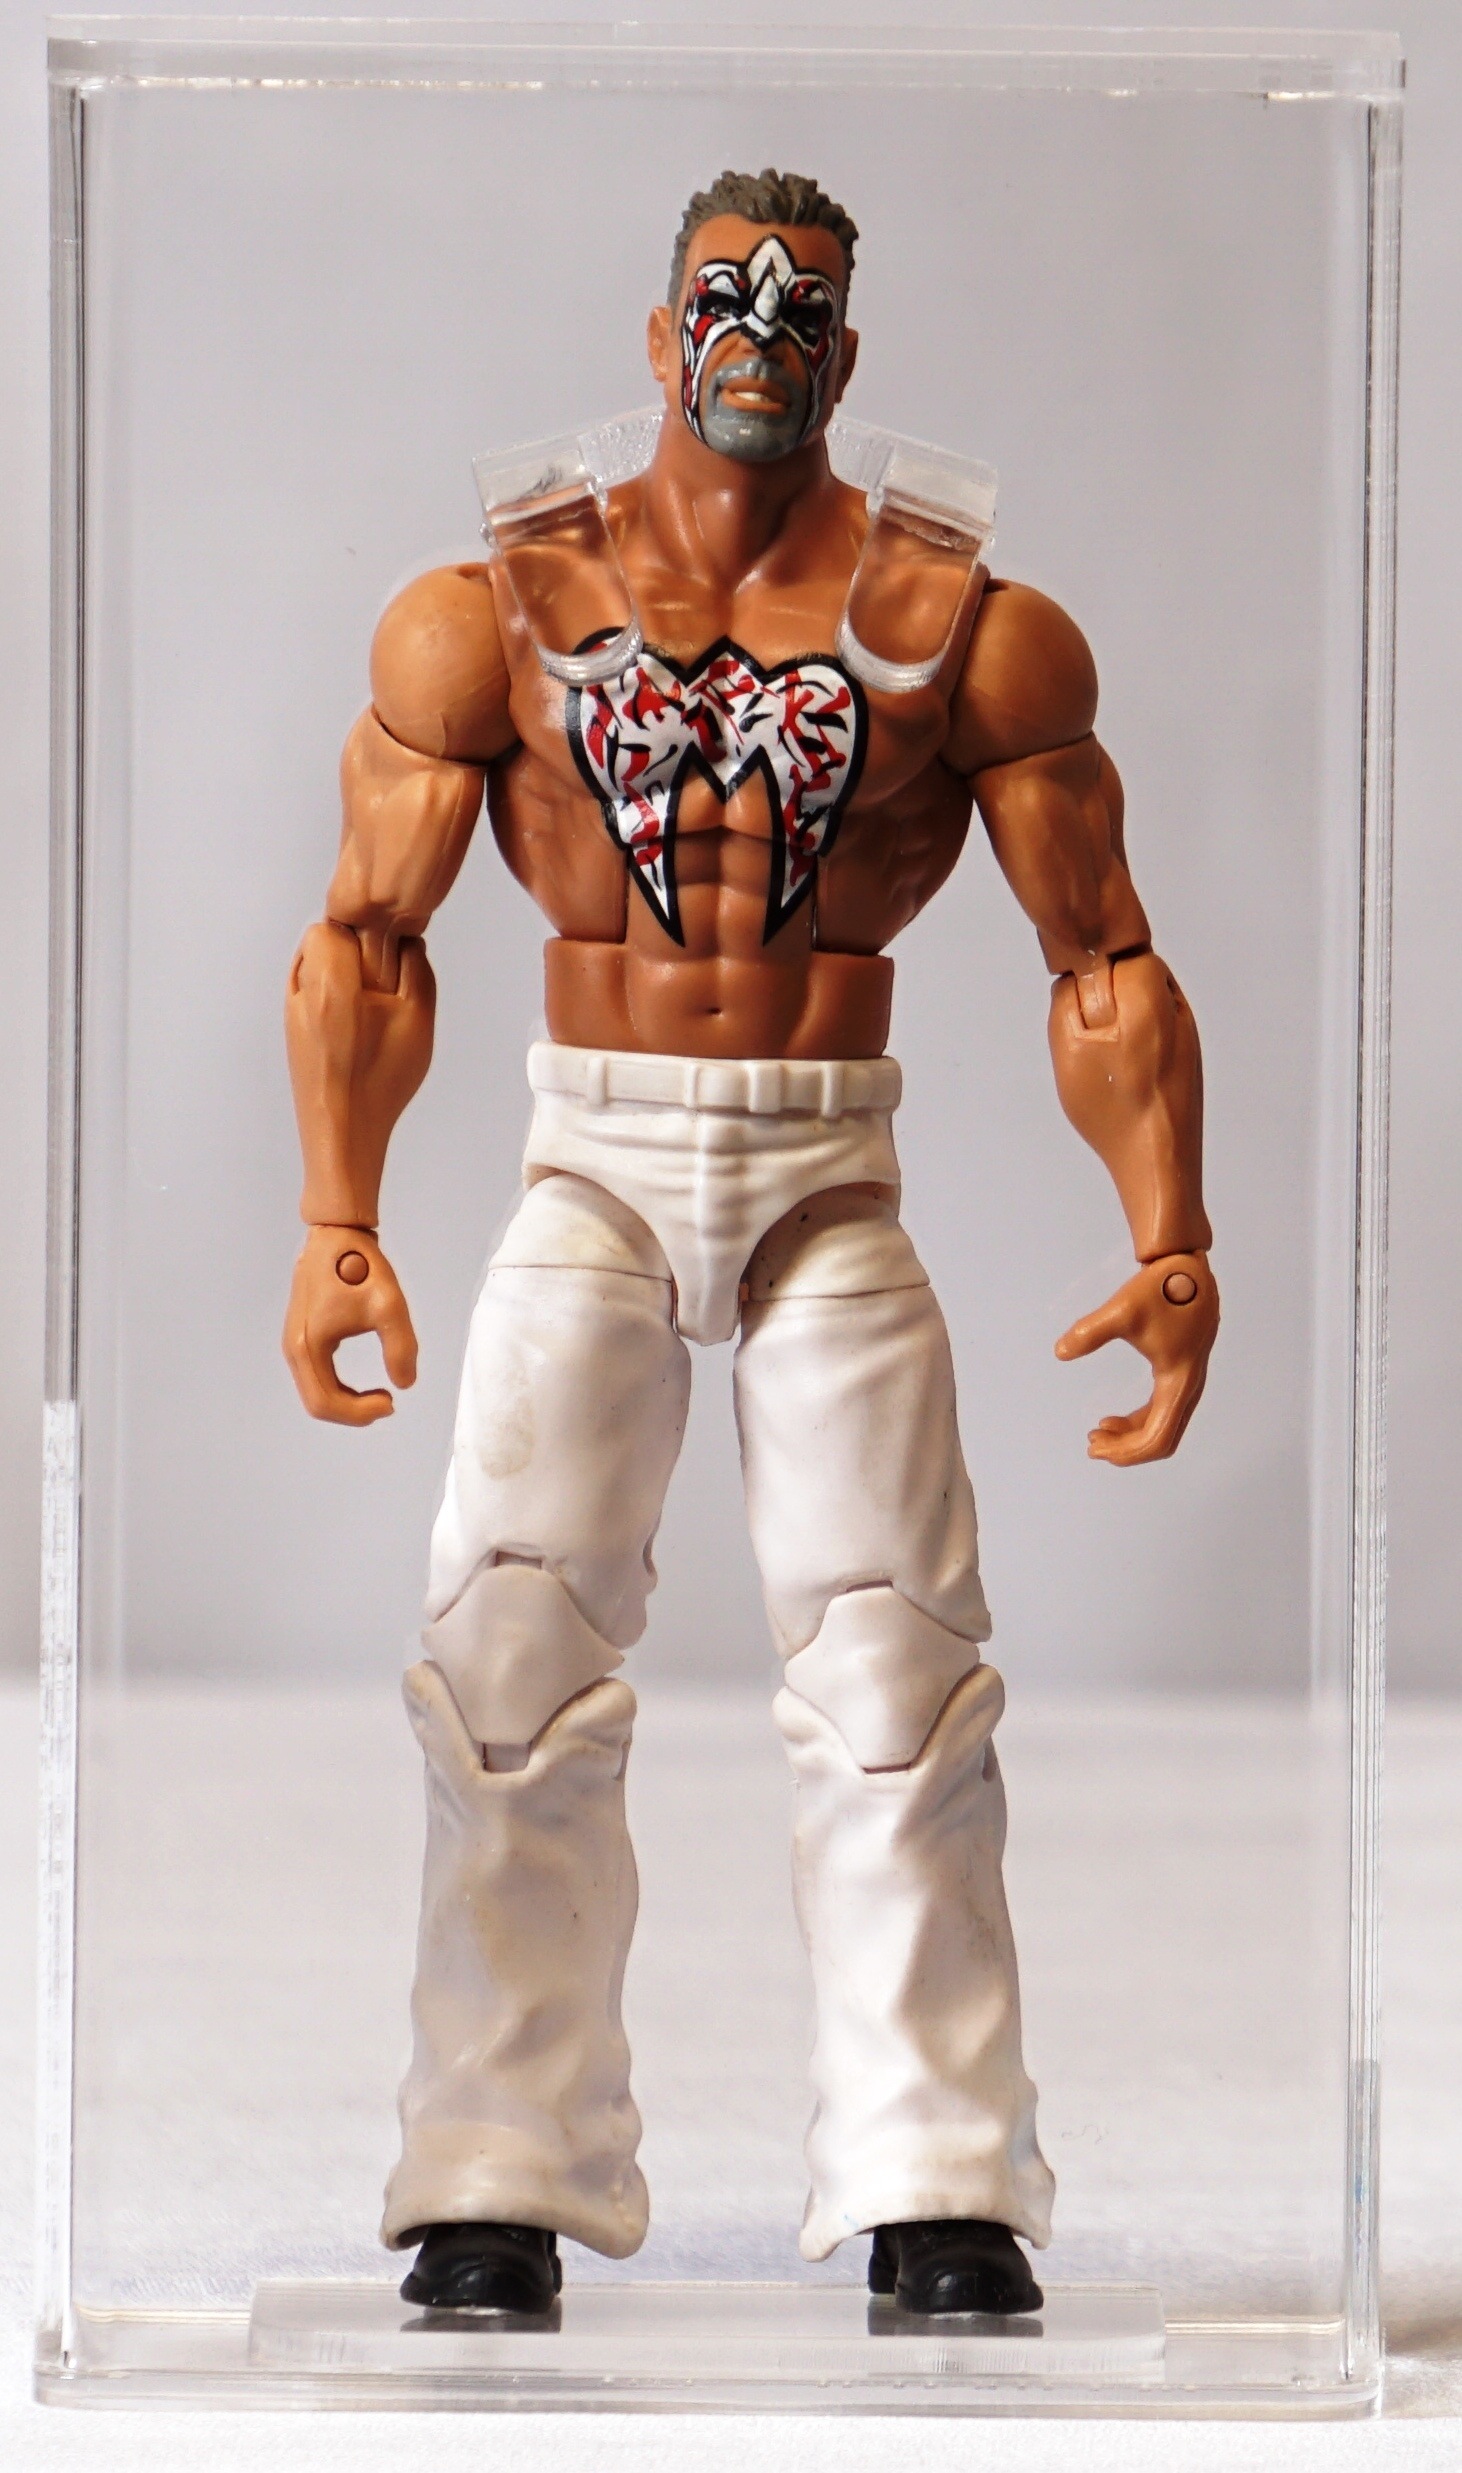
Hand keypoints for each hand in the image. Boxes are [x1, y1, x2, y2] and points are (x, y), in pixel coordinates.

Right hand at [283, 1225, 417, 1425]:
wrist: (337, 1235)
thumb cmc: (360, 1265)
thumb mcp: (390, 1306)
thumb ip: (400, 1348)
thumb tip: (405, 1384)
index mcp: (307, 1346)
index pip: (324, 1402)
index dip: (359, 1413)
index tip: (392, 1401)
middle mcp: (294, 1349)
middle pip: (317, 1404)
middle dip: (354, 1412)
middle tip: (389, 1403)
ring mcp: (295, 1343)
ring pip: (316, 1393)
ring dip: (347, 1403)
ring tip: (382, 1396)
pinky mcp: (303, 1337)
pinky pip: (317, 1378)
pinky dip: (340, 1390)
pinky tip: (364, 1387)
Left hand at [1054, 1252, 1218, 1466]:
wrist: (1185, 1264)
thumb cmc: (1160, 1287)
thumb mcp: (1122, 1310)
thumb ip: (1090, 1332)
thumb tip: (1060, 1351)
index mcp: (1180, 1382)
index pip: (1158, 1438)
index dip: (1127, 1453)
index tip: (1093, 1446)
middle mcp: (1189, 1387)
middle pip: (1162, 1439)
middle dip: (1126, 1449)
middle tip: (1090, 1445)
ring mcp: (1187, 1380)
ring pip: (1163, 1426)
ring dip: (1131, 1436)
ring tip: (1096, 1433)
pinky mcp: (1179, 1370)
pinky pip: (1161, 1409)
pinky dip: (1138, 1420)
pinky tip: (1112, 1418)